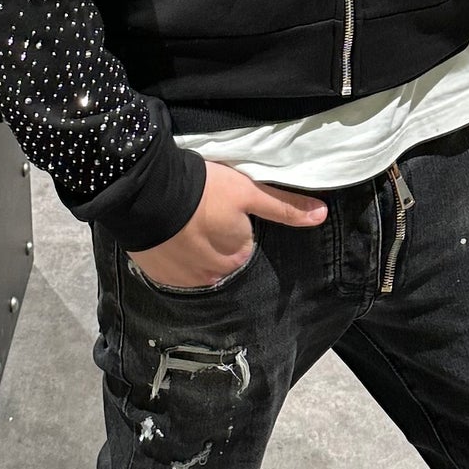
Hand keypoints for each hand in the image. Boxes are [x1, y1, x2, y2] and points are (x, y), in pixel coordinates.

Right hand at [129, 160, 326, 289]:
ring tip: (181, 221)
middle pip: (219, 257)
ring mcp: (181, 278)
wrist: (147, 193)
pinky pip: (169, 268)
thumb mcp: (248, 192)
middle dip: (212, 239)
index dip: (232, 223)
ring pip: (194, 265)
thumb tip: (322, 214)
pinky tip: (165, 233)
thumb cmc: (203, 190)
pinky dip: (169, 254)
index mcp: (236, 257)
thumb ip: (284, 207)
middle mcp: (211, 276)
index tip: (220, 206)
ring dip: (190, 248)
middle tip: (200, 211)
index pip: (242, 245)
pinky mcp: (156, 274)